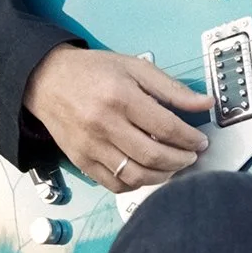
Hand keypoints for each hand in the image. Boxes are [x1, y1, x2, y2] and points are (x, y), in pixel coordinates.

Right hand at [21, 46, 211, 192]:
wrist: (46, 80)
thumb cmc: (92, 71)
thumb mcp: (135, 67)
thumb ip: (172, 88)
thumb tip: (205, 103)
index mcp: (120, 97)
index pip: (166, 127)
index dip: (190, 139)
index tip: (201, 141)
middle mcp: (104, 124)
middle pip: (153, 156)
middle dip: (182, 161)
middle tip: (191, 156)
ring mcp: (91, 146)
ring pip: (136, 176)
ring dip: (162, 177)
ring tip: (173, 167)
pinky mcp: (81, 161)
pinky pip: (115, 185)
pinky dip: (136, 185)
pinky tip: (147, 173)